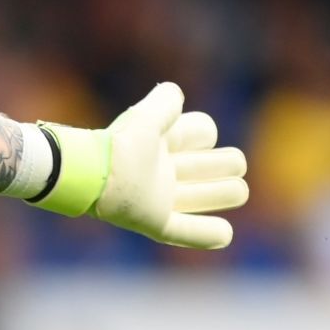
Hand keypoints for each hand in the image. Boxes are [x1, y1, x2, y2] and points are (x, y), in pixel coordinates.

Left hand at [38, 82, 248, 248]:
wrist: (92, 176)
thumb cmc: (120, 144)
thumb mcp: (146, 117)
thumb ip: (165, 101)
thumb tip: (176, 96)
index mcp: (163, 142)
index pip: (202, 133)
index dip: (204, 133)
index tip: (192, 135)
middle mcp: (164, 170)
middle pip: (209, 165)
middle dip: (225, 164)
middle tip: (233, 165)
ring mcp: (160, 197)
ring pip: (204, 196)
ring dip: (224, 192)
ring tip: (237, 190)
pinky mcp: (154, 222)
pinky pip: (185, 232)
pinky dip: (207, 234)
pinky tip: (225, 234)